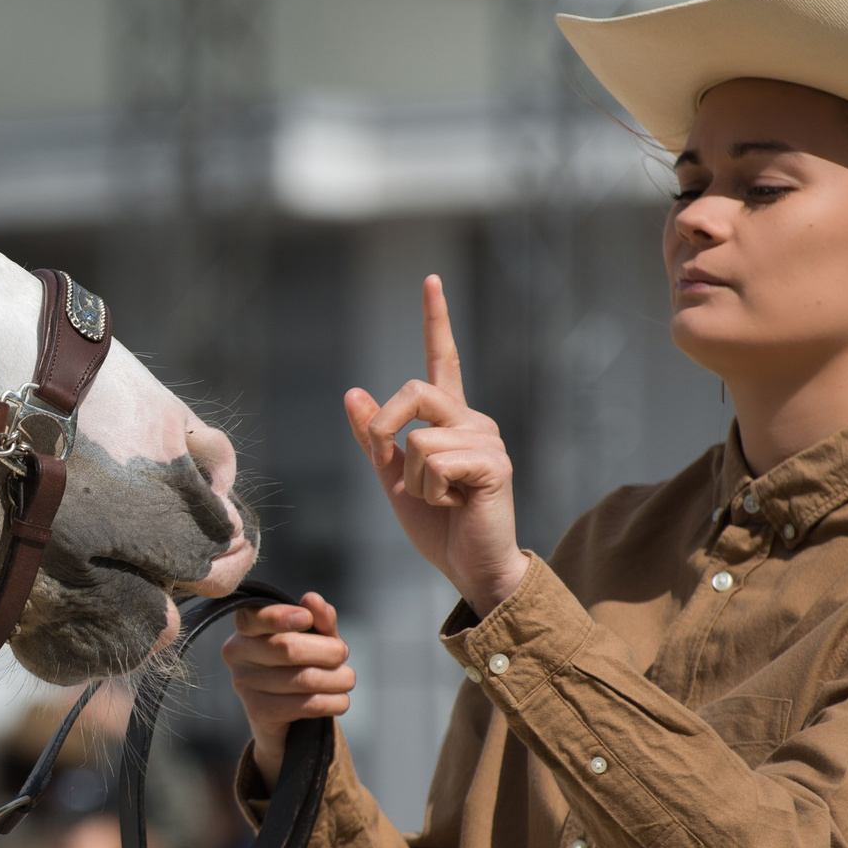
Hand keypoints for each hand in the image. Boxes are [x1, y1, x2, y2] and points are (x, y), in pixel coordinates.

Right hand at [223, 592, 355, 783]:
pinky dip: (332, 702)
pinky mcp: (258, 712)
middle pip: (287, 648)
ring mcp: (244, 684)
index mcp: (247, 628)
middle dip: (327, 651)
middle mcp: (238, 654)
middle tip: (343, 653)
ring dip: (337, 679)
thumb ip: (318, 618)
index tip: (306, 618)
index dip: (280, 617)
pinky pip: (304, 705)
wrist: (287, 717)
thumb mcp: (315, 638)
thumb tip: (312, 599)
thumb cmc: (301, 664)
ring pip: (302, 679)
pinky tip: (341, 700)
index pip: (255, 618)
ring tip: (347, 679)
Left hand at [346, 275, 529, 616]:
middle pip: (414, 391)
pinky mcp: (494, 463)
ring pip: (418, 439)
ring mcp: (487, 440)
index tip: (429, 281)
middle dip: (387, 429)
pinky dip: (429, 491)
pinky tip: (456, 504)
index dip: (436, 320)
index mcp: (450, 420)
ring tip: (441, 499)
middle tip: (398, 473)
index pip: (443, 360)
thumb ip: (375, 439)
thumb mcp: (393, 479)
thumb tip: (353, 393)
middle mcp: (473, 420)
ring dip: (412, 480)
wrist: (471, 567)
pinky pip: (433, 461)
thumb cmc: (439, 526)